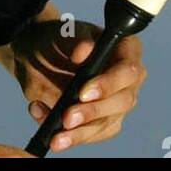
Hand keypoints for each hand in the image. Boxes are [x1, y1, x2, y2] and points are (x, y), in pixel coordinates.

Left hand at [9, 19, 146, 151]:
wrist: (42, 54)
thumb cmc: (60, 39)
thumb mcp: (65, 32)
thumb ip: (75, 39)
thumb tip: (83, 51)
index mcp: (127, 50)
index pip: (128, 70)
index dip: (108, 84)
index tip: (83, 93)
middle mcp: (128, 80)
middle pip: (121, 102)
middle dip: (93, 112)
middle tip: (67, 118)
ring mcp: (118, 103)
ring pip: (107, 124)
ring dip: (81, 133)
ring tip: (57, 137)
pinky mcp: (105, 122)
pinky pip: (92, 135)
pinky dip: (72, 138)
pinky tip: (54, 136)